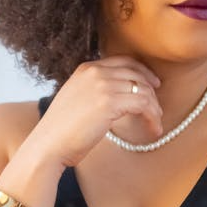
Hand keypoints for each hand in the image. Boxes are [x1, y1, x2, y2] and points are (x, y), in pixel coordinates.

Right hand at [29, 56, 162, 167]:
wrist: (48, 145)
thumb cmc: (61, 131)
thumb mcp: (75, 100)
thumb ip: (93, 90)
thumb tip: (119, 95)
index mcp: (86, 68)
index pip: (124, 61)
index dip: (143, 72)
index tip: (153, 84)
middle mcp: (95, 72)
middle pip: (136, 74)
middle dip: (151, 91)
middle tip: (157, 109)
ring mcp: (102, 85)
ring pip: (143, 90)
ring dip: (154, 108)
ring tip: (156, 123)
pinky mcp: (109, 102)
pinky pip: (144, 104)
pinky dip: (153, 117)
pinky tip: (154, 130)